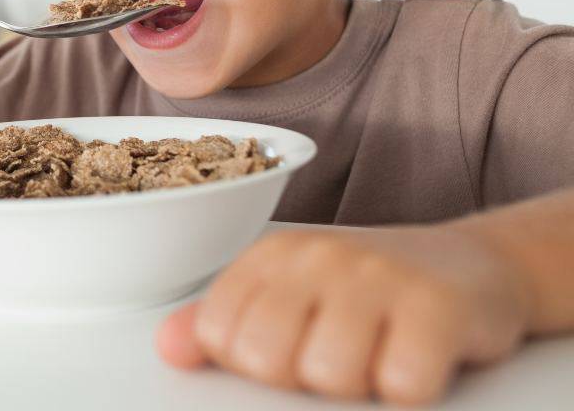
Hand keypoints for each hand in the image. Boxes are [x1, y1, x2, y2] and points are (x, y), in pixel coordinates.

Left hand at [155, 225, 531, 404]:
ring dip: (360, 383)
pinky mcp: (438, 305)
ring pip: (329, 375)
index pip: (220, 334)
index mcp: (272, 255)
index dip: (251, 362)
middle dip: (301, 377)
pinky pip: (401, 382)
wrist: (475, 266)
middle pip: (265, 358)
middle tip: (339, 353)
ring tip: (379, 353)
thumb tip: (166, 348)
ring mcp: (378, 275)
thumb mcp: (290, 294)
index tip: (291, 345)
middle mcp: (318, 256)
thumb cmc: (369, 292)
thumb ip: (223, 321)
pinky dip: (410, 388)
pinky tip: (418, 359)